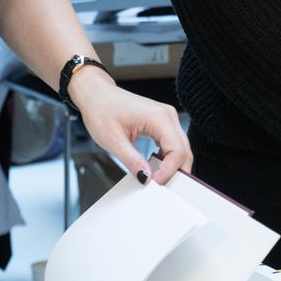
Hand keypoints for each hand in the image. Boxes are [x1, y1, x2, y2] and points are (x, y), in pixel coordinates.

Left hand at [68, 67, 192, 182]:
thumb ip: (132, 161)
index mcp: (158, 117)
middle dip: (176, 171)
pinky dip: (168, 158)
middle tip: (160, 186)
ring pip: (181, 148)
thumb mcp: (113, 140)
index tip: (155, 183)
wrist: (96, 94)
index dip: (169, 171)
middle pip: (184, 151)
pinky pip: (173, 144)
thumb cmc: (101, 110)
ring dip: (173, 166)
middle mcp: (167, 115)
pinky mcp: (162, 122)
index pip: (177, 151)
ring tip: (158, 178)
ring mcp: (166, 118)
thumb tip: (146, 178)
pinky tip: (157, 167)